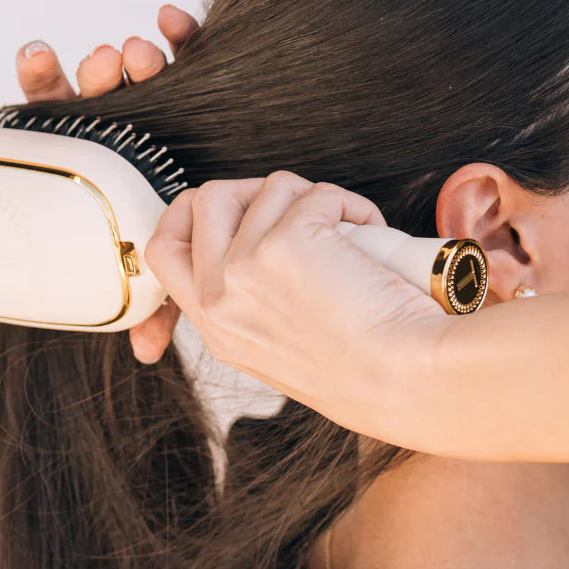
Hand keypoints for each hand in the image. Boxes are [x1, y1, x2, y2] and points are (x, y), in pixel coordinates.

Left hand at [14, 4, 199, 361]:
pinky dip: (183, 31)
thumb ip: (158, 302)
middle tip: (108, 68)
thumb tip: (142, 354)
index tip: (39, 56)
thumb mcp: (177, 278)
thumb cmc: (204, 247)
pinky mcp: (207, 89)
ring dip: (133, 56)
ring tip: (135, 54)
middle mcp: (132, 130)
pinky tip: (174, 19)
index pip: (76, 117)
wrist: (246, 230)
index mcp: (110, 163)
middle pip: (103, 88)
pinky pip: (194, 52)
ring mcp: (167, 106)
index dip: (53, 83)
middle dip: (100, 72)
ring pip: (142, 69)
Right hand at [143, 172, 451, 442]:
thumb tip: (257, 242)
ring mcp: (245, 268)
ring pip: (268, 187)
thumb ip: (254, 301)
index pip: (162, 256)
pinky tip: (371, 231)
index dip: (182, 222)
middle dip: (252, 190)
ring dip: (312, 197)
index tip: (226, 215)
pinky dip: (351, 204)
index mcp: (216, 327)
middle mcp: (219, 298)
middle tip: (296, 210)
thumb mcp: (282, 349)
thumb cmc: (369, 370)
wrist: (407, 381)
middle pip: (202, 201)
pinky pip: (317, 192)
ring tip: (347, 231)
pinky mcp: (288, 242)